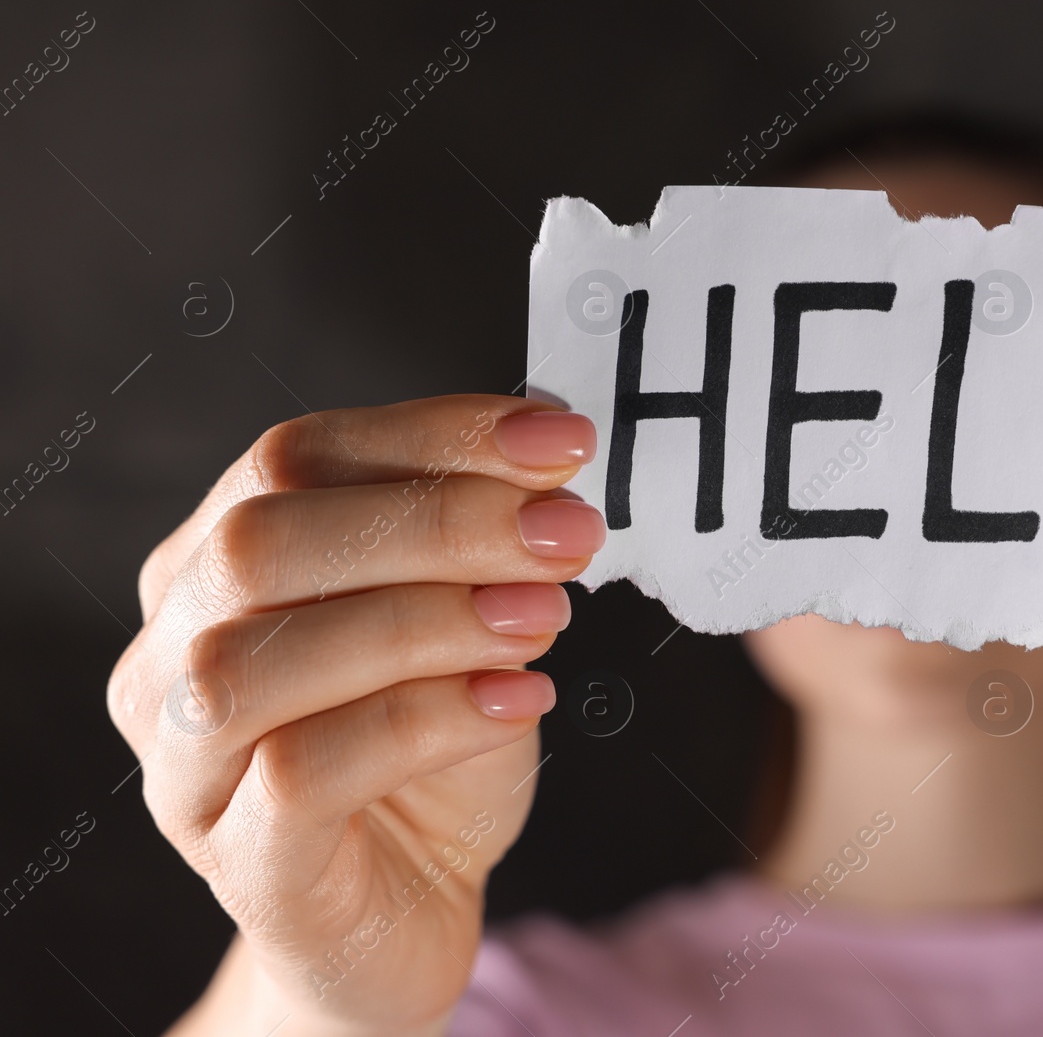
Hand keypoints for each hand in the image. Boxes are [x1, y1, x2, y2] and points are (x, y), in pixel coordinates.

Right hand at [106, 395, 601, 1034]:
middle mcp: (170, 657)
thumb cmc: (431, 760)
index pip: (295, 457)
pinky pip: (302, 774)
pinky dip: (426, 720)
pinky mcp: (239, 866)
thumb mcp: (465, 632)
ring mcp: (186, 769)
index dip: (432, 435)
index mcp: (211, 569)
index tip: (560, 439)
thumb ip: (480, 553)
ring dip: (426, 619)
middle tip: (566, 531)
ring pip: (258, 659)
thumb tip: (549, 467)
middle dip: (436, 520)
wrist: (409, 914)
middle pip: (262, 542)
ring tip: (548, 616)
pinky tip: (518, 700)